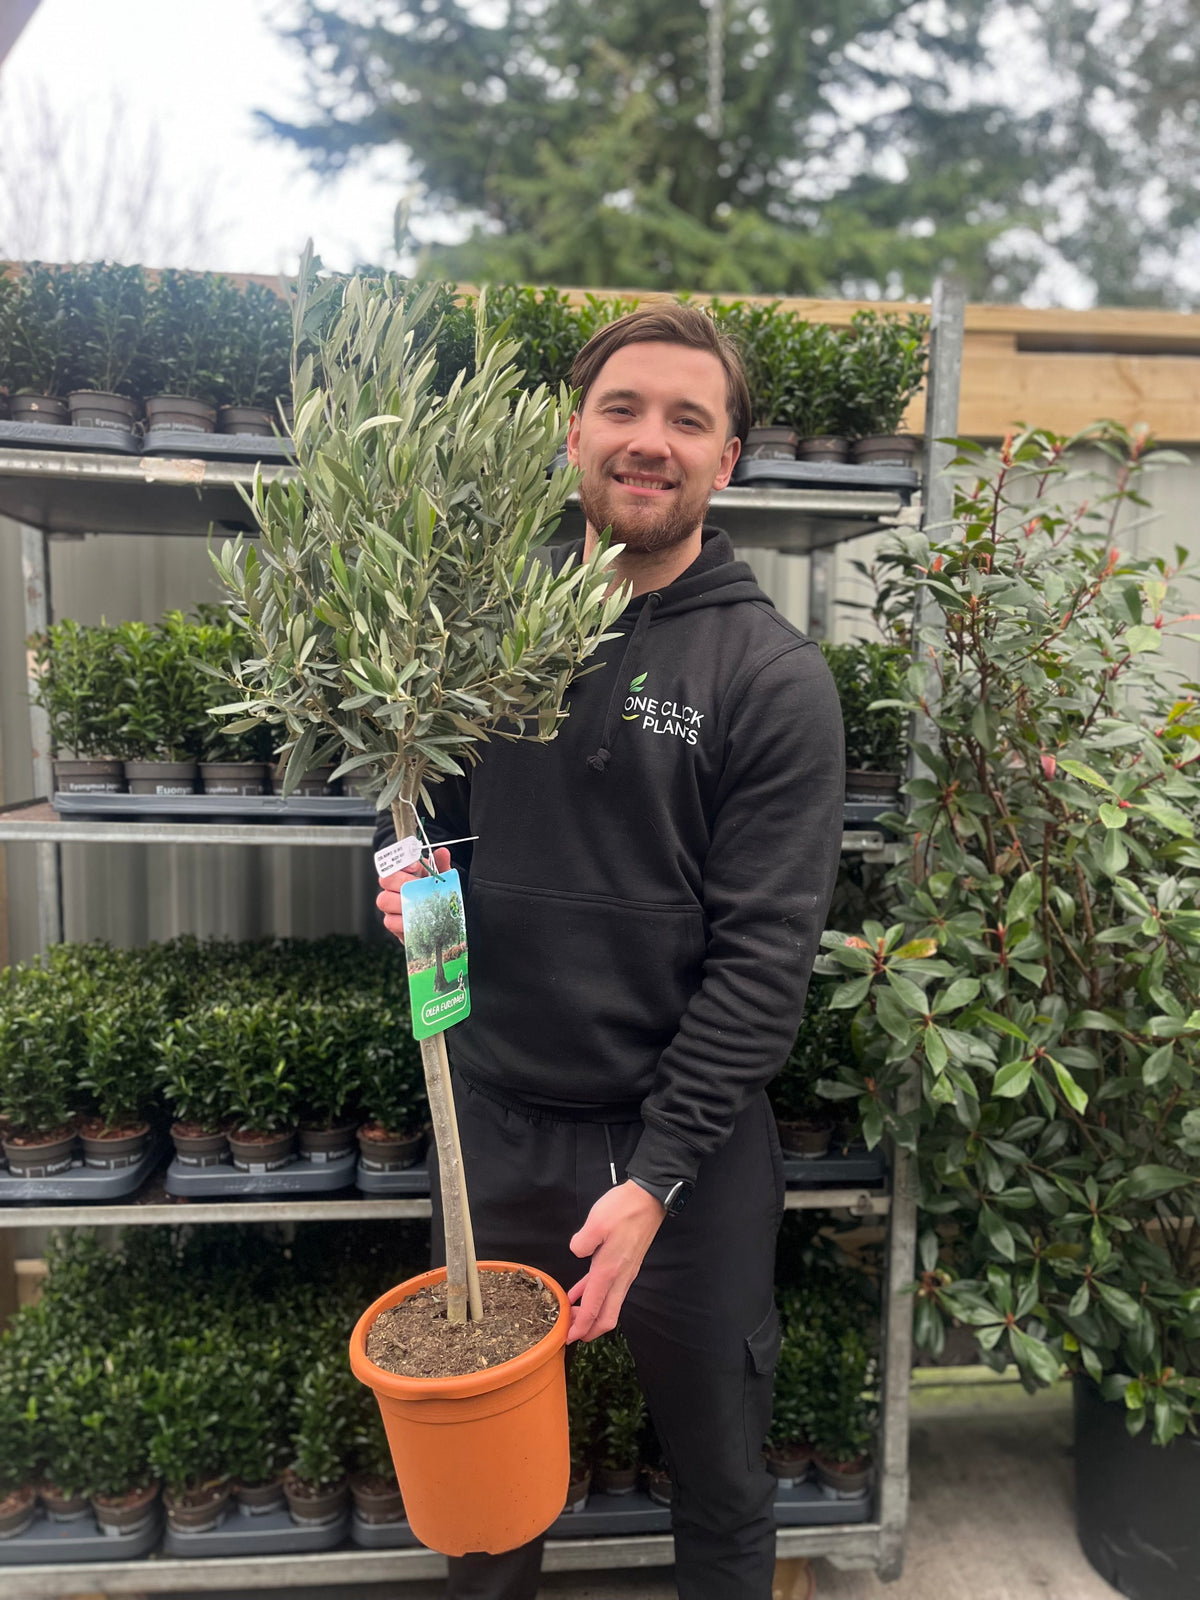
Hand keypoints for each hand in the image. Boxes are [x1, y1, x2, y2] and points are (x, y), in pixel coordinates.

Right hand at [375, 846, 451, 942]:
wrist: (439, 918)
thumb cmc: (436, 894)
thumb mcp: (442, 878)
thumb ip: (441, 865)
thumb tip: (443, 852)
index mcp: (404, 873)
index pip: (394, 862)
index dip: (402, 863)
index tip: (415, 867)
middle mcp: (394, 887)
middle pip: (385, 879)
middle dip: (402, 882)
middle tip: (418, 887)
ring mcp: (390, 905)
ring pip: (383, 899)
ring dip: (400, 902)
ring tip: (417, 904)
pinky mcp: (392, 923)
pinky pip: (389, 921)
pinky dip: (403, 921)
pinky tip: (416, 920)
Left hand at [565, 1180, 665, 1343]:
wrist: (649, 1198)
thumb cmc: (623, 1208)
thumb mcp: (597, 1222)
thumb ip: (582, 1242)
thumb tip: (577, 1251)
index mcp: (609, 1270)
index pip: (593, 1309)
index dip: (580, 1327)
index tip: (567, 1339)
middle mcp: (620, 1277)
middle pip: (606, 1317)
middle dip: (589, 1330)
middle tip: (570, 1334)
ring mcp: (625, 1272)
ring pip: (609, 1306)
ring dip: (592, 1315)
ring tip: (572, 1317)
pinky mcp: (626, 1264)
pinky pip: (609, 1289)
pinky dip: (594, 1296)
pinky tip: (579, 1293)